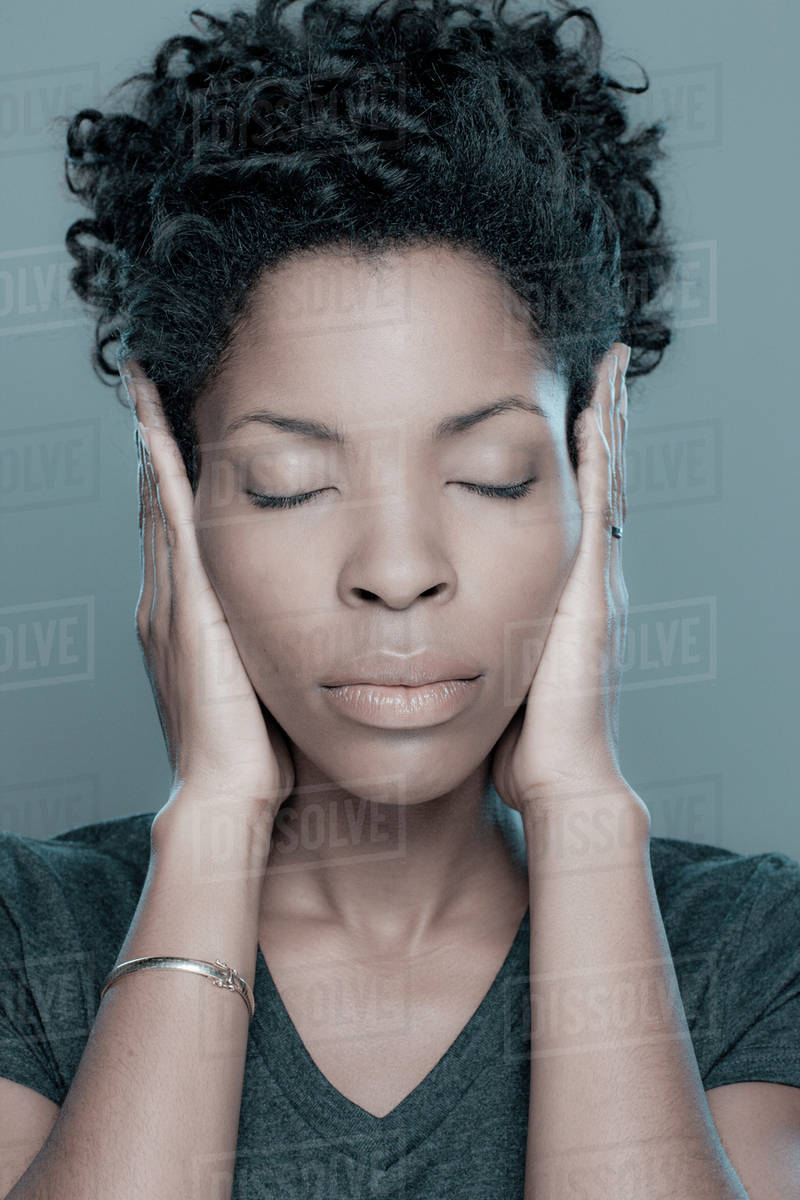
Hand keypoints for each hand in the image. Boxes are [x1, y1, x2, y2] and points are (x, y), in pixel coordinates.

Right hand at [123, 362, 294, 820]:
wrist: (226, 794)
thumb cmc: (255, 750)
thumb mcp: (260, 684)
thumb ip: (266, 647)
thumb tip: (301, 627)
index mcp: (186, 620)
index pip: (178, 535)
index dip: (174, 485)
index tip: (178, 438)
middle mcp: (169, 602)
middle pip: (159, 508)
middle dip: (157, 451)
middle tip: (155, 392)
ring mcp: (172, 602)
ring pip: (160, 506)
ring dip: (155, 449)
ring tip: (150, 393)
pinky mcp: (189, 606)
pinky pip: (171, 524)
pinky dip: (164, 475)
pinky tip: (161, 429)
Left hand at [490, 342, 638, 814]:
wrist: (557, 774)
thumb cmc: (521, 733)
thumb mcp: (501, 670)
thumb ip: (486, 642)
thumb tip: (442, 631)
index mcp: (563, 592)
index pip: (570, 508)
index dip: (572, 460)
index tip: (568, 409)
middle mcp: (587, 574)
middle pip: (597, 480)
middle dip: (602, 423)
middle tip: (606, 367)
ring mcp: (595, 576)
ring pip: (604, 480)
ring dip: (608, 422)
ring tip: (612, 367)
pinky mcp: (590, 583)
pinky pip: (598, 502)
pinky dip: (600, 455)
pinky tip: (595, 406)